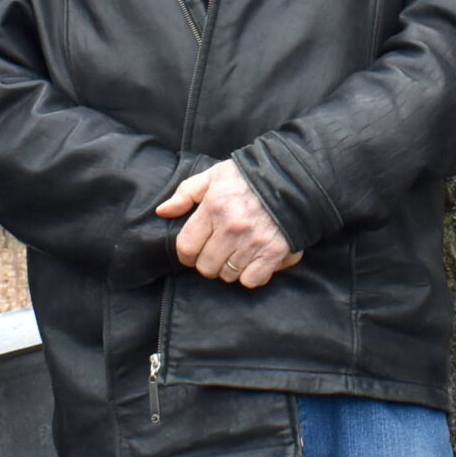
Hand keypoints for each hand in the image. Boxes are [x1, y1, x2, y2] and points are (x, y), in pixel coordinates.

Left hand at [155, 162, 301, 287]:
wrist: (292, 177)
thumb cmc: (248, 176)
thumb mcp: (214, 176)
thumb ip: (186, 194)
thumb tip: (162, 212)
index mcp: (214, 208)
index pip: (186, 247)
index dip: (186, 255)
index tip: (192, 253)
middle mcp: (232, 227)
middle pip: (206, 267)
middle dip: (207, 263)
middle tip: (216, 252)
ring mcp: (254, 241)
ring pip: (228, 275)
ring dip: (228, 269)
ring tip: (235, 254)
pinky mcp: (274, 252)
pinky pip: (252, 279)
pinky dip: (250, 275)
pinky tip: (252, 261)